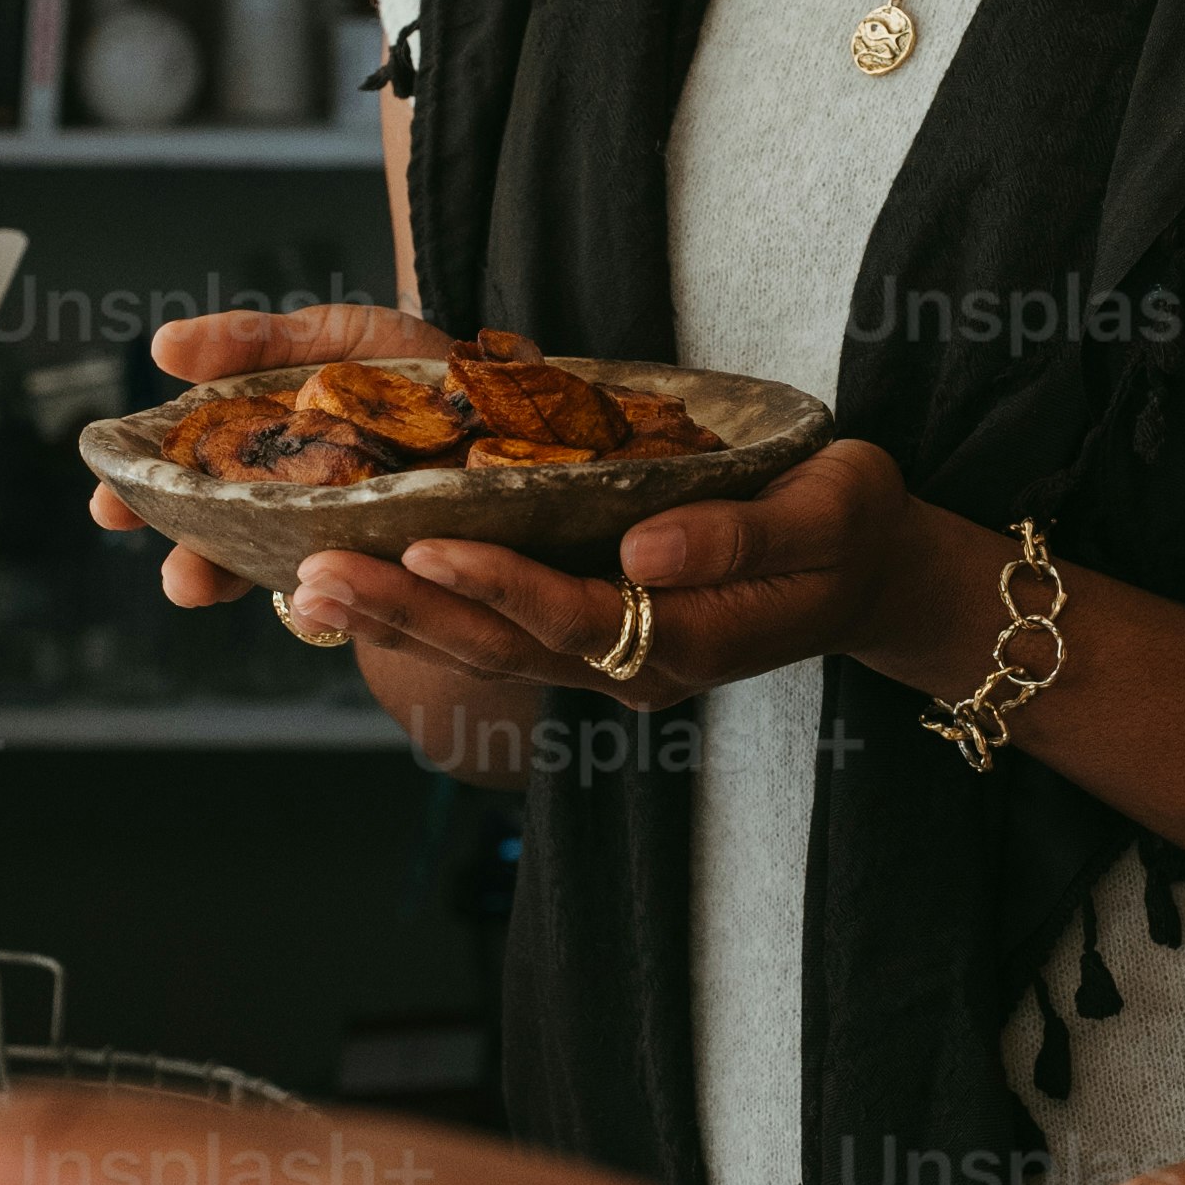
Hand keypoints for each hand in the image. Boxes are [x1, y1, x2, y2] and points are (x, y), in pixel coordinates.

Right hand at [86, 303, 459, 612]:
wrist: (531, 407)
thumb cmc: (417, 372)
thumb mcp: (334, 338)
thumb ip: (255, 342)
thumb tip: (164, 346)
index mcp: (269, 452)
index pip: (189, 482)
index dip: (144, 495)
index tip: (106, 504)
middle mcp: (300, 508)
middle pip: (225, 540)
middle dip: (189, 557)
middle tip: (172, 573)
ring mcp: (350, 544)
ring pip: (283, 574)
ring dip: (245, 583)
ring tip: (213, 585)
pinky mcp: (407, 575)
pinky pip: (368, 591)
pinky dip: (340, 588)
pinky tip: (317, 581)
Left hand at [276, 433, 934, 703]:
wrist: (877, 580)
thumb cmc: (857, 533)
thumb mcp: (832, 516)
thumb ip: (742, 541)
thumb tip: (642, 553)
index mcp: (689, 640)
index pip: (576, 619)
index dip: (499, 586)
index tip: (424, 545)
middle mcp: (633, 668)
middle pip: (502, 649)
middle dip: (406, 614)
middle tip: (314, 577)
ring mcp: (608, 663)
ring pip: (486, 651)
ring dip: (396, 620)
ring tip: (307, 586)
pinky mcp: (591, 640)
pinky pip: (496, 636)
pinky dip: (426, 613)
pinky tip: (364, 583)